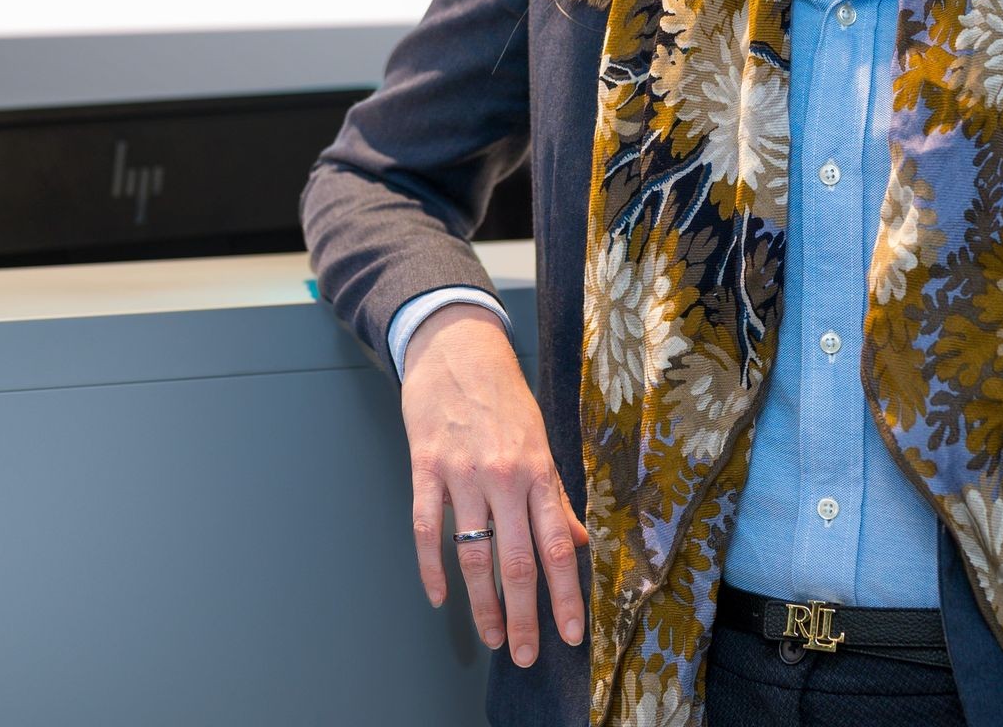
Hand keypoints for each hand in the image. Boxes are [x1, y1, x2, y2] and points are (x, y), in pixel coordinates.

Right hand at [399, 303, 590, 667]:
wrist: (458, 347)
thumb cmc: (503, 396)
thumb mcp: (540, 441)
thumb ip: (555, 496)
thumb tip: (577, 543)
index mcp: (538, 472)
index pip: (557, 546)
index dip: (566, 595)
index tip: (572, 634)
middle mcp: (504, 477)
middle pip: (516, 561)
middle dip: (522, 616)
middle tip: (525, 655)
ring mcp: (463, 473)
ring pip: (472, 553)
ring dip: (481, 603)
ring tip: (489, 636)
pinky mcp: (426, 466)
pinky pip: (427, 527)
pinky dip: (430, 567)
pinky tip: (437, 596)